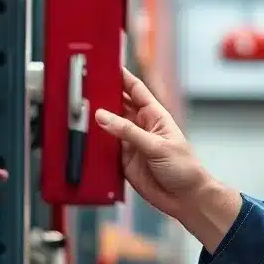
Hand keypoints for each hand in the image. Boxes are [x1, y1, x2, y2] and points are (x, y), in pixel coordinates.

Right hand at [95, 69, 239, 248]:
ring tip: (77, 109)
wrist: (186, 198)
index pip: (136, 90)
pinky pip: (104, 149)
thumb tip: (104, 117)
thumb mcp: (158, 146)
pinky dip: (94, 145)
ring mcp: (130, 143)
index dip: (122, 76)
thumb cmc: (184, 168)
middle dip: (102, 96)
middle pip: (117, 106)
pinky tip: (82, 138)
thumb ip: (129, 132)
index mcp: (154, 116)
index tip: (106, 65)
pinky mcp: (122, 161)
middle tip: (84, 87)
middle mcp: (140, 127)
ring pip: (107, 127)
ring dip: (95, 120)